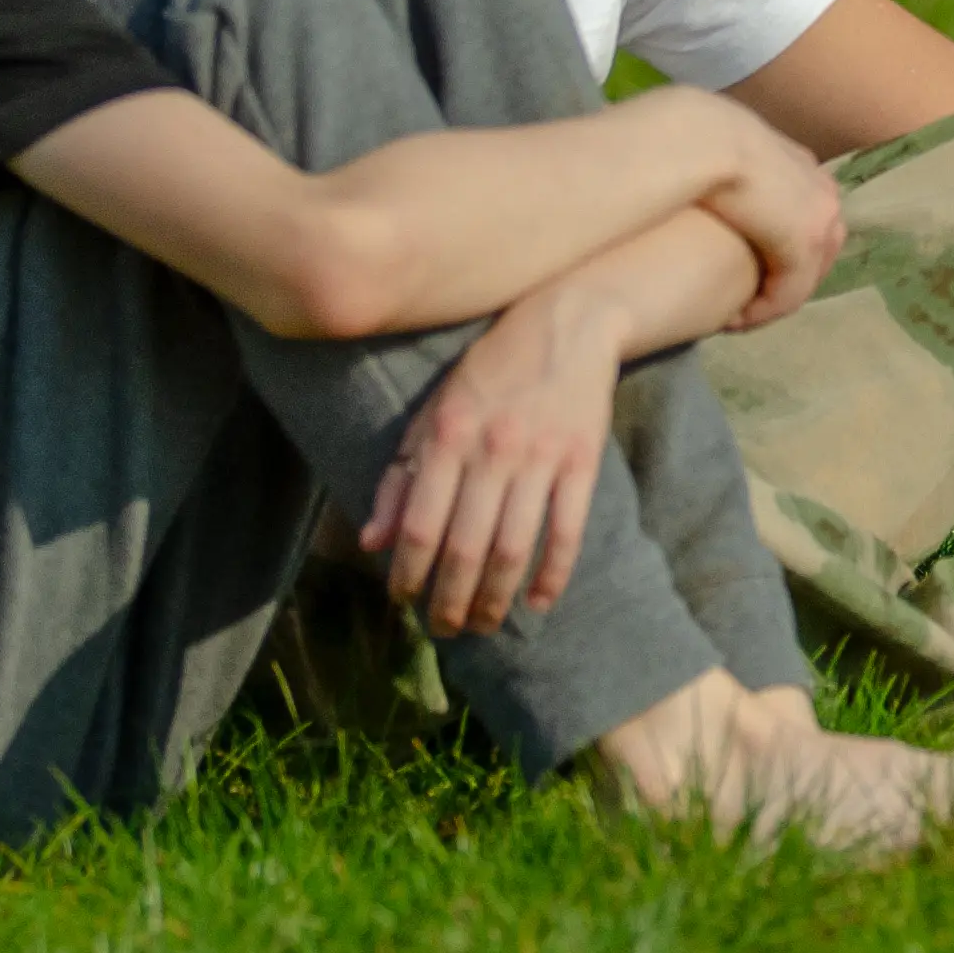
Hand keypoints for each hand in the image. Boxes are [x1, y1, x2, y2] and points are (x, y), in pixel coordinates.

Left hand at [369, 287, 623, 635]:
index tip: (401, 601)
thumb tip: (371, 542)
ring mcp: (542, 456)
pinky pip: (567, 529)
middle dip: (450, 599)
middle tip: (442, 630)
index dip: (407, 572)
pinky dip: (553, 573)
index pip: (419, 524)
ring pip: (513, 547)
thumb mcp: (433, 413)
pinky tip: (539, 602)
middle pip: (466, 547)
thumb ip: (400, 477)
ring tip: (482, 625)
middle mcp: (492, 450)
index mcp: (447, 437)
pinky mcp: (583, 460)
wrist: (567, 322)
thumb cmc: (489, 371)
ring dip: (495, 597)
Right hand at [661, 93, 845, 329]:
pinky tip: (733, 321)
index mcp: (801, 166)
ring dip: (774, 298)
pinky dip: (763, 310)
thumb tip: (719, 192)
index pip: (805, 216)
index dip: (777, 247)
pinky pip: (790, 292)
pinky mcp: (804, 241)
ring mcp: (819, 215)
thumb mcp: (721, 158)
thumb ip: (731, 175)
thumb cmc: (694, 142)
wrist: (699, 139)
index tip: (742, 269)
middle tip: (746, 302)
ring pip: (807, 275)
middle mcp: (820, 190)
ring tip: (739, 315)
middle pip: (818, 249)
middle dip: (785, 278)